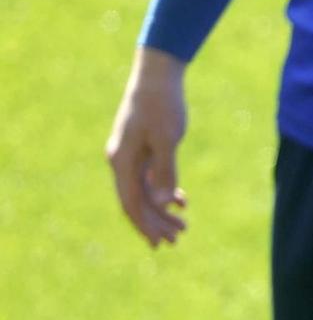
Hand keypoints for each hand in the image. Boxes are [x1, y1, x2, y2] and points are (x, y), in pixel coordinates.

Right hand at [105, 47, 190, 247]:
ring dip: (162, 210)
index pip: (130, 203)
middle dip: (156, 223)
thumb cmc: (162, 105)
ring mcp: (130, 156)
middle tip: (178, 240)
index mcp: (122, 161)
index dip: (144, 225)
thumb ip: (165, 171)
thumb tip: (163, 203)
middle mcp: (122, 162)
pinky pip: (150, 179)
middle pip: (137, 202)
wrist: (157, 76)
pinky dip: (164, 191)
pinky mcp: (142, 150)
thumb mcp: (167, 138)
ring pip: (145, 192)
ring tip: (184, 225)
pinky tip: (182, 201)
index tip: (159, 244)